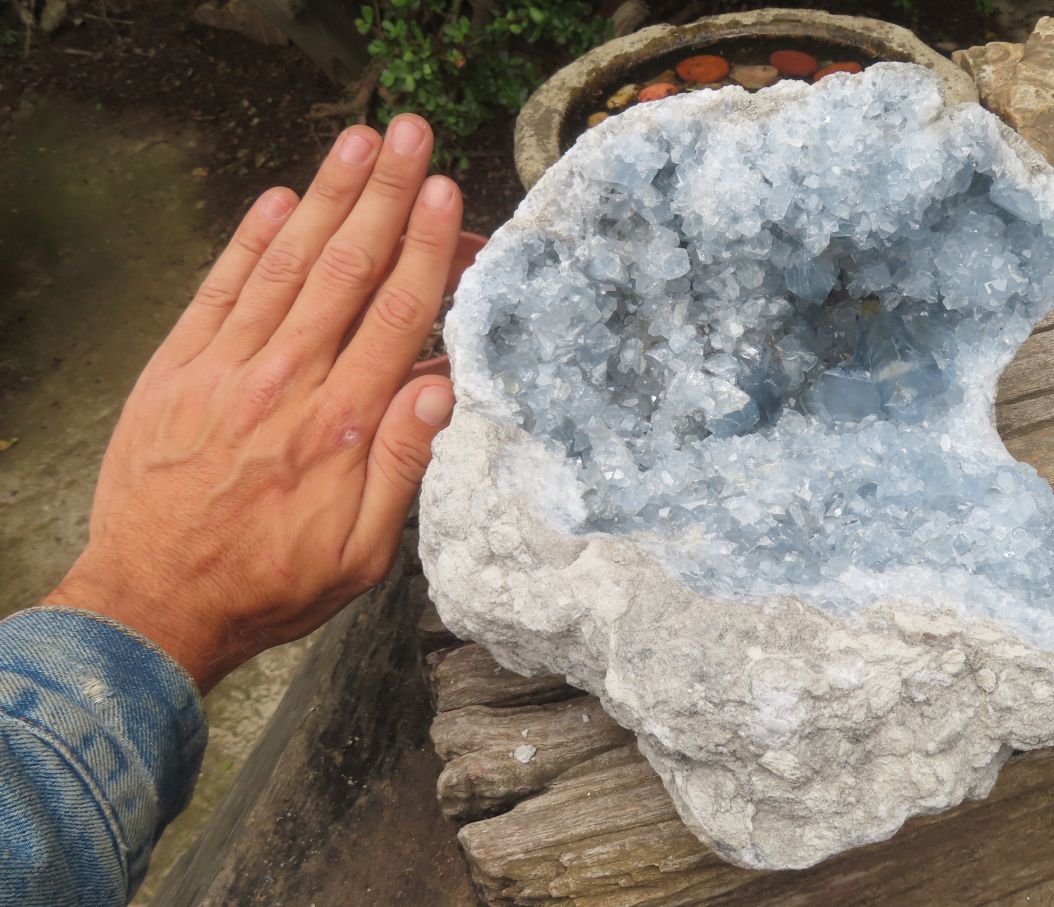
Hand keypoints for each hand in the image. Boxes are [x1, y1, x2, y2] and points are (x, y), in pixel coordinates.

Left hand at [42, 115, 460, 690]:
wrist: (156, 601)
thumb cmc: (271, 582)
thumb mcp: (363, 554)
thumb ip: (403, 467)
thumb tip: (442, 387)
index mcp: (340, 428)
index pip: (395, 316)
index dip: (426, 249)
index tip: (447, 195)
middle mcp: (285, 384)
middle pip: (346, 271)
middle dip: (385, 196)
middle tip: (413, 135)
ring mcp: (226, 369)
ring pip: (286, 266)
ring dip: (327, 198)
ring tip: (360, 142)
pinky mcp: (177, 369)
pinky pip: (219, 290)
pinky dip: (249, 240)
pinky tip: (279, 196)